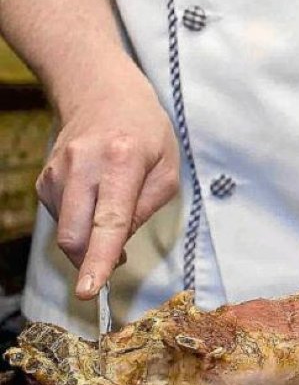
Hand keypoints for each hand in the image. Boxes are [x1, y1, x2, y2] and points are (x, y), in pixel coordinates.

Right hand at [35, 63, 179, 299]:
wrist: (102, 94)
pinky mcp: (44, 180)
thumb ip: (146, 209)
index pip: (109, 221)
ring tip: (113, 208)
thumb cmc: (145, 132)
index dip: (98, 259)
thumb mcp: (167, 168)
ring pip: (67, 231)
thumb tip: (116, 247)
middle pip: (75, 236)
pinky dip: (81, 223)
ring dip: (89, 239)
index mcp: (122, 161)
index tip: (89, 291)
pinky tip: (95, 199)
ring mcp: (57, 172)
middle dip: (91, 261)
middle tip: (115, 261)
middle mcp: (83, 166)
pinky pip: (62, 219)